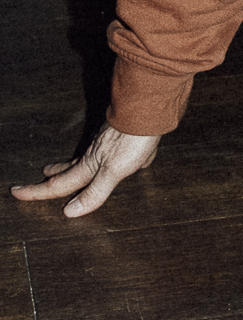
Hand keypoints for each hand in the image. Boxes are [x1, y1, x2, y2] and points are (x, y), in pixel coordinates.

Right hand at [11, 123, 159, 215]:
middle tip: (42, 177)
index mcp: (88, 165)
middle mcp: (93, 154)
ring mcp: (106, 144)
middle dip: (55, 176)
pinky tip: (117, 157)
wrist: (148, 108)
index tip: (16, 192)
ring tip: (69, 167)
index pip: (59, 184)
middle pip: (69, 169)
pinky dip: (104, 156)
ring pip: (86, 158)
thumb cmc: (131, 139)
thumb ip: (94, 192)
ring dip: (74, 165)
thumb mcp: (113, 171)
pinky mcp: (121, 137)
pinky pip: (108, 149)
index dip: (37, 192)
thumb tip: (69, 212)